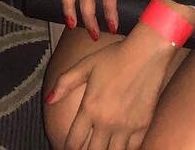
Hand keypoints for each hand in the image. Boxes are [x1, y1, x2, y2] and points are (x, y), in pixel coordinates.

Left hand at [46, 34, 174, 149]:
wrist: (146, 54)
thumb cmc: (114, 57)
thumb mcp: (86, 65)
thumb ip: (65, 83)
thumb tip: (48, 100)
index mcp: (90, 108)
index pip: (74, 142)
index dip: (68, 148)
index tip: (68, 148)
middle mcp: (107, 121)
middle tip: (84, 147)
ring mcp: (126, 126)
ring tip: (101, 147)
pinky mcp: (142, 126)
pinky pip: (132, 149)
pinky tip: (119, 145)